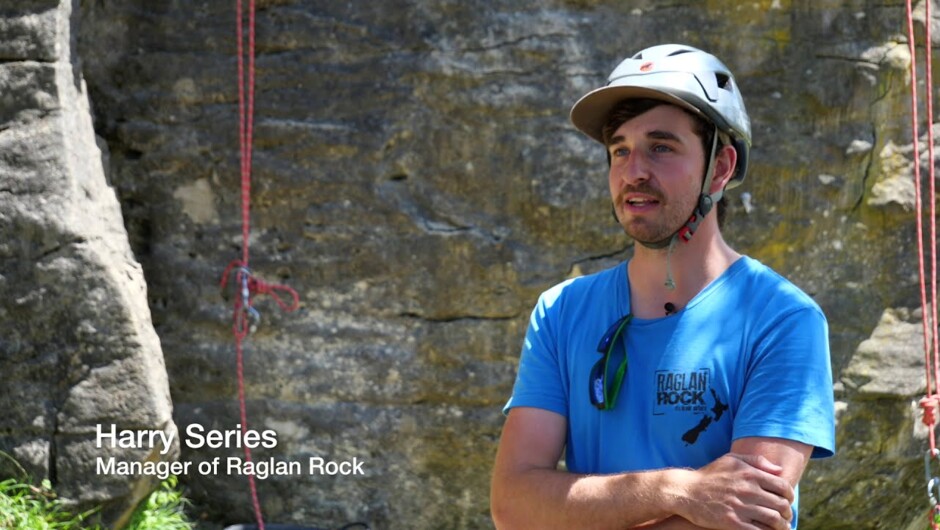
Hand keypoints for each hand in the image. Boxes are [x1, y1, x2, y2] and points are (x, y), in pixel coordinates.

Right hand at [674, 453, 794, 529]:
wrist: (685, 491)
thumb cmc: (709, 475)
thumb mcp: (731, 459)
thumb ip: (756, 461)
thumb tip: (779, 470)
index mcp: (749, 474)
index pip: (782, 486)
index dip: (789, 495)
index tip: (787, 500)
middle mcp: (747, 490)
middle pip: (781, 505)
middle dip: (787, 512)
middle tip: (786, 516)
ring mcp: (740, 507)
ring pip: (774, 520)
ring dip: (782, 526)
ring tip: (782, 527)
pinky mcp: (732, 523)